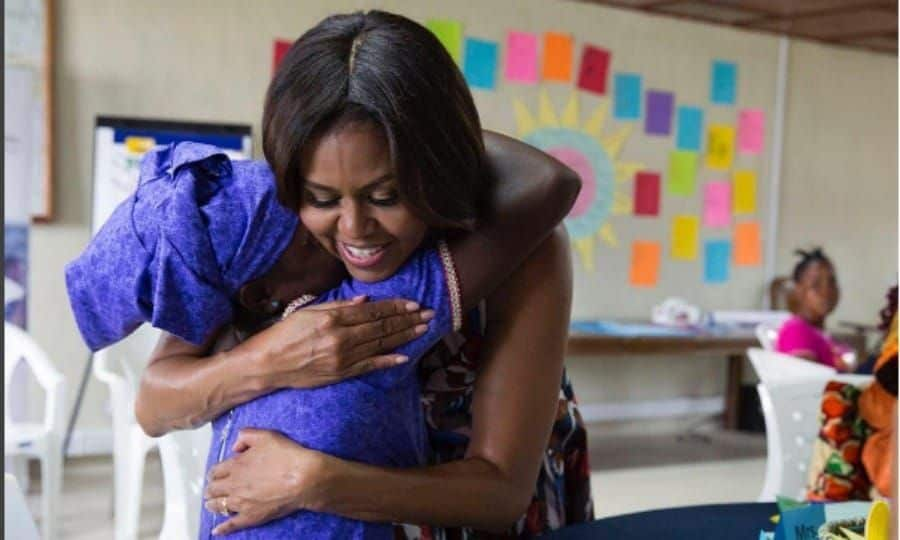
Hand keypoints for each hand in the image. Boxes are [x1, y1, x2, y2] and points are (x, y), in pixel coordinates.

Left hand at [204, 429, 328, 534]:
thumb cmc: (286, 455)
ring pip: (218, 506)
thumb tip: (235, 447)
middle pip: (213, 489)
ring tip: (212, 504)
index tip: (216, 475)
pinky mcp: (251, 517)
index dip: (214, 473)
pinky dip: (222, 528)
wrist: (303, 478)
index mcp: (236, 465)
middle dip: (211, 489)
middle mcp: (233, 485)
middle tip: (213, 489)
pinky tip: (216, 530)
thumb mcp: (265, 435)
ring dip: (213, 504)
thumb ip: (245, 436)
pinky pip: (231, 524)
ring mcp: (241, 503)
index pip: (215, 471)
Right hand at [252, 296, 432, 388]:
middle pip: (382, 327)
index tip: (414, 303)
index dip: (396, 307)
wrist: (266, 365)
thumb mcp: (308, 311)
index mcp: (333, 319)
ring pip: (381, 345)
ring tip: (423, 329)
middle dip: (408, 320)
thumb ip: (338, 305)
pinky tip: (404, 356)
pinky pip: (369, 366)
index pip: (373, 311)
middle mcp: (341, 338)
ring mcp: (343, 358)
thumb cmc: (283, 334)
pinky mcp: (341, 374)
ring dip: (405, 337)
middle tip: (429, 314)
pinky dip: (388, 361)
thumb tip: (365, 300)